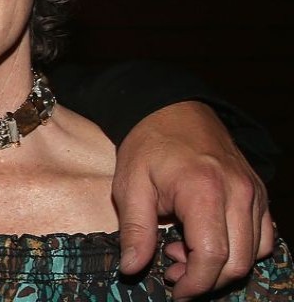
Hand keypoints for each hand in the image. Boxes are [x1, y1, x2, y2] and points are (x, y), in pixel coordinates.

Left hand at [112, 100, 274, 298]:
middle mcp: (238, 193)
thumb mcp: (130, 184)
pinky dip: (241, 249)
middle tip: (173, 272)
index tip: (174, 290)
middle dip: (207, 279)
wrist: (172, 109)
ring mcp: (254, 193)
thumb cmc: (148, 145)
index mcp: (204, 190)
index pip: (212, 255)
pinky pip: (263, 235)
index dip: (195, 283)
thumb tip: (132, 268)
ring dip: (223, 266)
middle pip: (239, 261)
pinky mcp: (259, 194)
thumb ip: (135, 229)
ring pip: (255, 252)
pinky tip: (207, 240)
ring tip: (184, 251)